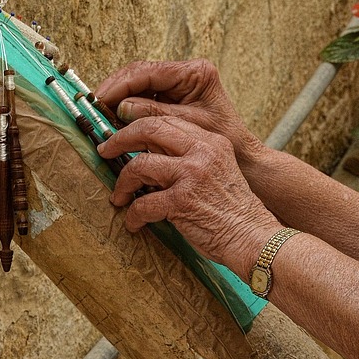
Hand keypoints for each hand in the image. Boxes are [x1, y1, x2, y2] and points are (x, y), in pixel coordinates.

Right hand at [96, 60, 266, 168]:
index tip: (99, 100)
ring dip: (118, 99)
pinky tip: (115, 120)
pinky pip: (144, 97)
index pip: (147, 71)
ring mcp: (179, 83)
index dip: (119, 85)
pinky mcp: (173, 96)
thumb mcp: (187, 127)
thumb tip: (121, 107)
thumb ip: (155, 114)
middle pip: (139, 74)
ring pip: (138, 84)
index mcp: (195, 73)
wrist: (242, 158)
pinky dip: (128, 108)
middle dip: (115, 90)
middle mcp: (186, 73)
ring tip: (100, 114)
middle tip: (93, 107)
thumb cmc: (223, 142)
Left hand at [98, 115, 280, 274]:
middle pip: (148, 129)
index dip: (137, 126)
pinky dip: (133, 216)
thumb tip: (150, 156)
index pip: (166, 121)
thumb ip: (191, 157)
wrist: (254, 237)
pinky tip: (134, 223)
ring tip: (119, 197)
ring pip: (139, 165)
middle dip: (119, 140)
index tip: (121, 137)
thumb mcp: (218, 170)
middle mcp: (202, 151)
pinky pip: (143, 204)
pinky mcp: (182, 201)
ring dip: (123, 184)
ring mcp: (192, 174)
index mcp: (210, 141)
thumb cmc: (233, 210)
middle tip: (104, 152)